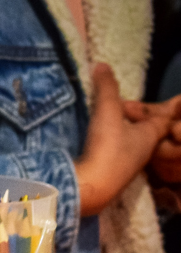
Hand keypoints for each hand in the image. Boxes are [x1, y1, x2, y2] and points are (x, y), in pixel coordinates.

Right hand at [75, 64, 179, 215]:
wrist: (90, 188)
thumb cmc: (108, 149)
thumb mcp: (108, 111)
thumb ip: (106, 87)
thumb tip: (101, 64)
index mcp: (150, 136)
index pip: (161, 118)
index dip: (157, 107)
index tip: (142, 100)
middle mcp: (142, 152)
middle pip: (143, 131)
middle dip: (132, 118)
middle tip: (115, 107)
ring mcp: (126, 166)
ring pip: (127, 144)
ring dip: (118, 132)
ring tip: (100, 122)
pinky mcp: (109, 177)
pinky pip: (113, 155)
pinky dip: (107, 146)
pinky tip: (93, 143)